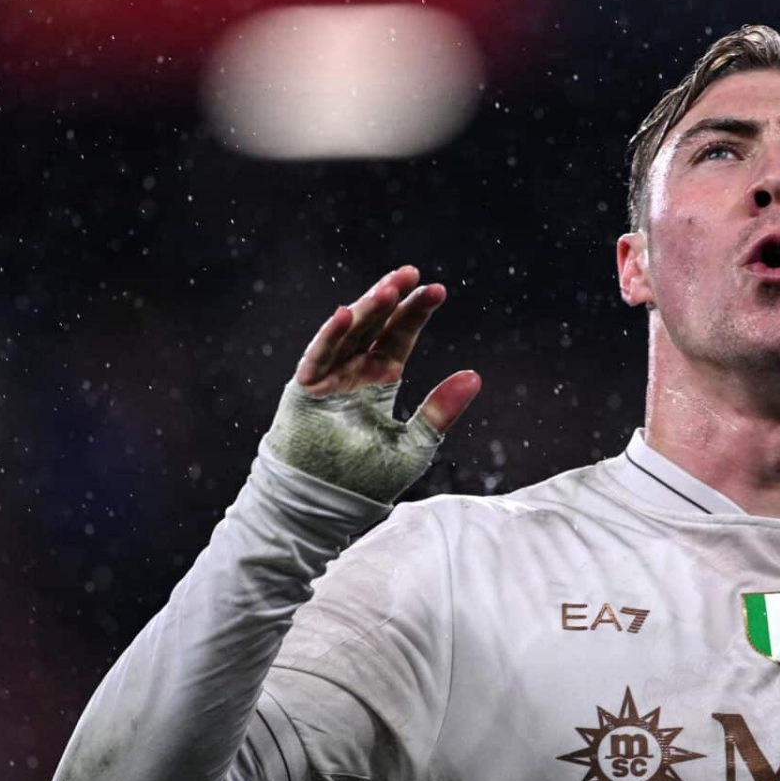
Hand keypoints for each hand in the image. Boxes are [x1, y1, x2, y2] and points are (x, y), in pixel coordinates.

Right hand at [264, 265, 481, 502]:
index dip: (416, 313)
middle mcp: (352, 373)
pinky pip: (316, 358)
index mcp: (379, 382)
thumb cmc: (364, 482)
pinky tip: (344, 314)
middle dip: (392, 298)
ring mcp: (327, 379)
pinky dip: (329, 337)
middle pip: (374, 326)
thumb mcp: (414, 444)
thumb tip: (475, 376)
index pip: (399, 338)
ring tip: (389, 286)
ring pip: (347, 333)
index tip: (437, 290)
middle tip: (412, 273)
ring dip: (365, 309)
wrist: (323, 508)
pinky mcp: (304, 391)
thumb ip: (440, 411)